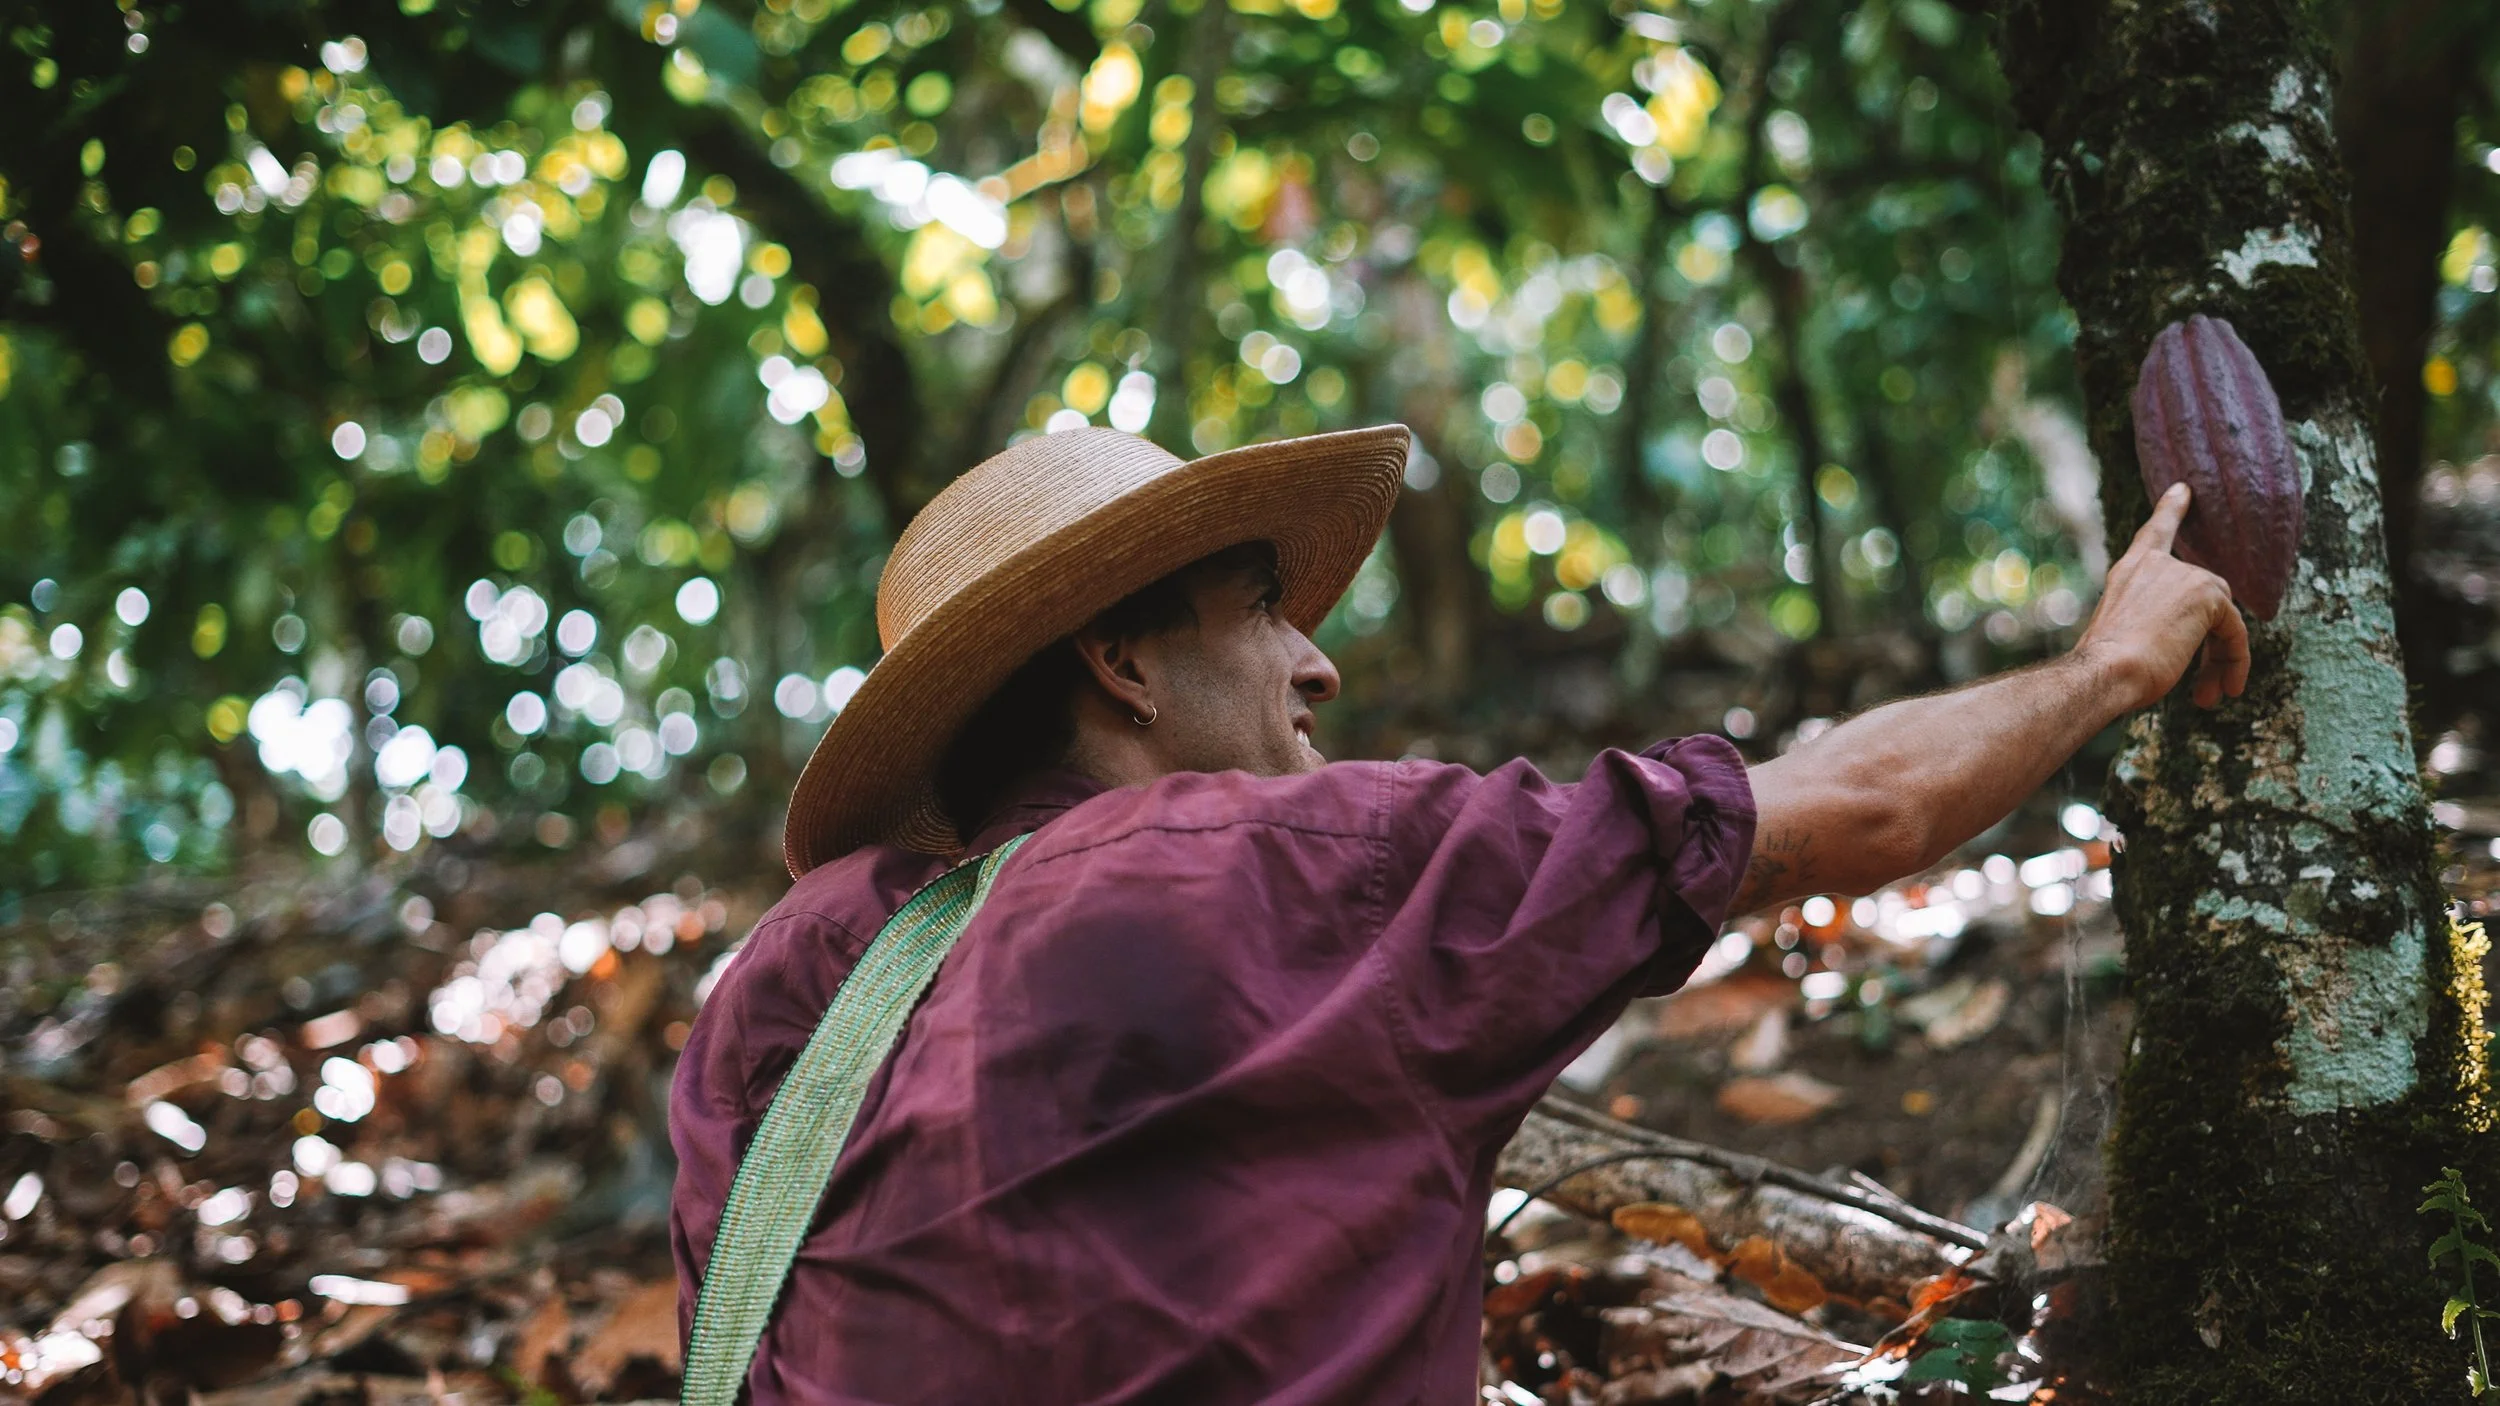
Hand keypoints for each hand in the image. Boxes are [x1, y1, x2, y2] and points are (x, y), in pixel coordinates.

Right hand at [2072, 483, 2251, 710]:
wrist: (2106, 671)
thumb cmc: (2105, 668)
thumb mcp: (2123, 637)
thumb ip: (2149, 625)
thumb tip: (2172, 645)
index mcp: (2130, 572)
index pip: (2155, 533)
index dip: (2171, 511)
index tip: (2183, 489)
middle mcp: (2157, 565)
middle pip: (2205, 596)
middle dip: (2209, 644)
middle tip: (2204, 686)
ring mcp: (2183, 575)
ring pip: (2221, 618)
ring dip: (2220, 660)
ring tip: (2209, 695)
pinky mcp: (2207, 594)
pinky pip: (2235, 632)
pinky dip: (2235, 663)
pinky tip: (2227, 690)